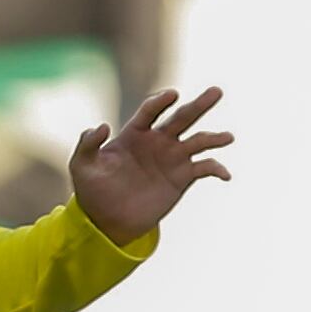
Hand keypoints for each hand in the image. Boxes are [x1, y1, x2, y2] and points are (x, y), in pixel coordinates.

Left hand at [70, 87, 233, 245]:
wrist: (109, 220)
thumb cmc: (93, 190)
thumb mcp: (82, 166)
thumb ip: (87, 143)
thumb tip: (102, 126)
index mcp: (135, 133)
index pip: (151, 111)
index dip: (161, 101)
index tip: (172, 95)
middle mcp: (158, 141)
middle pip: (182, 117)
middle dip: (199, 105)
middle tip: (217, 91)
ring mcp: (172, 159)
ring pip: (198, 141)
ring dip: (214, 138)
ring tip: (228, 137)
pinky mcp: (182, 178)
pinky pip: (204, 169)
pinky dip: (216, 169)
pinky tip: (226, 175)